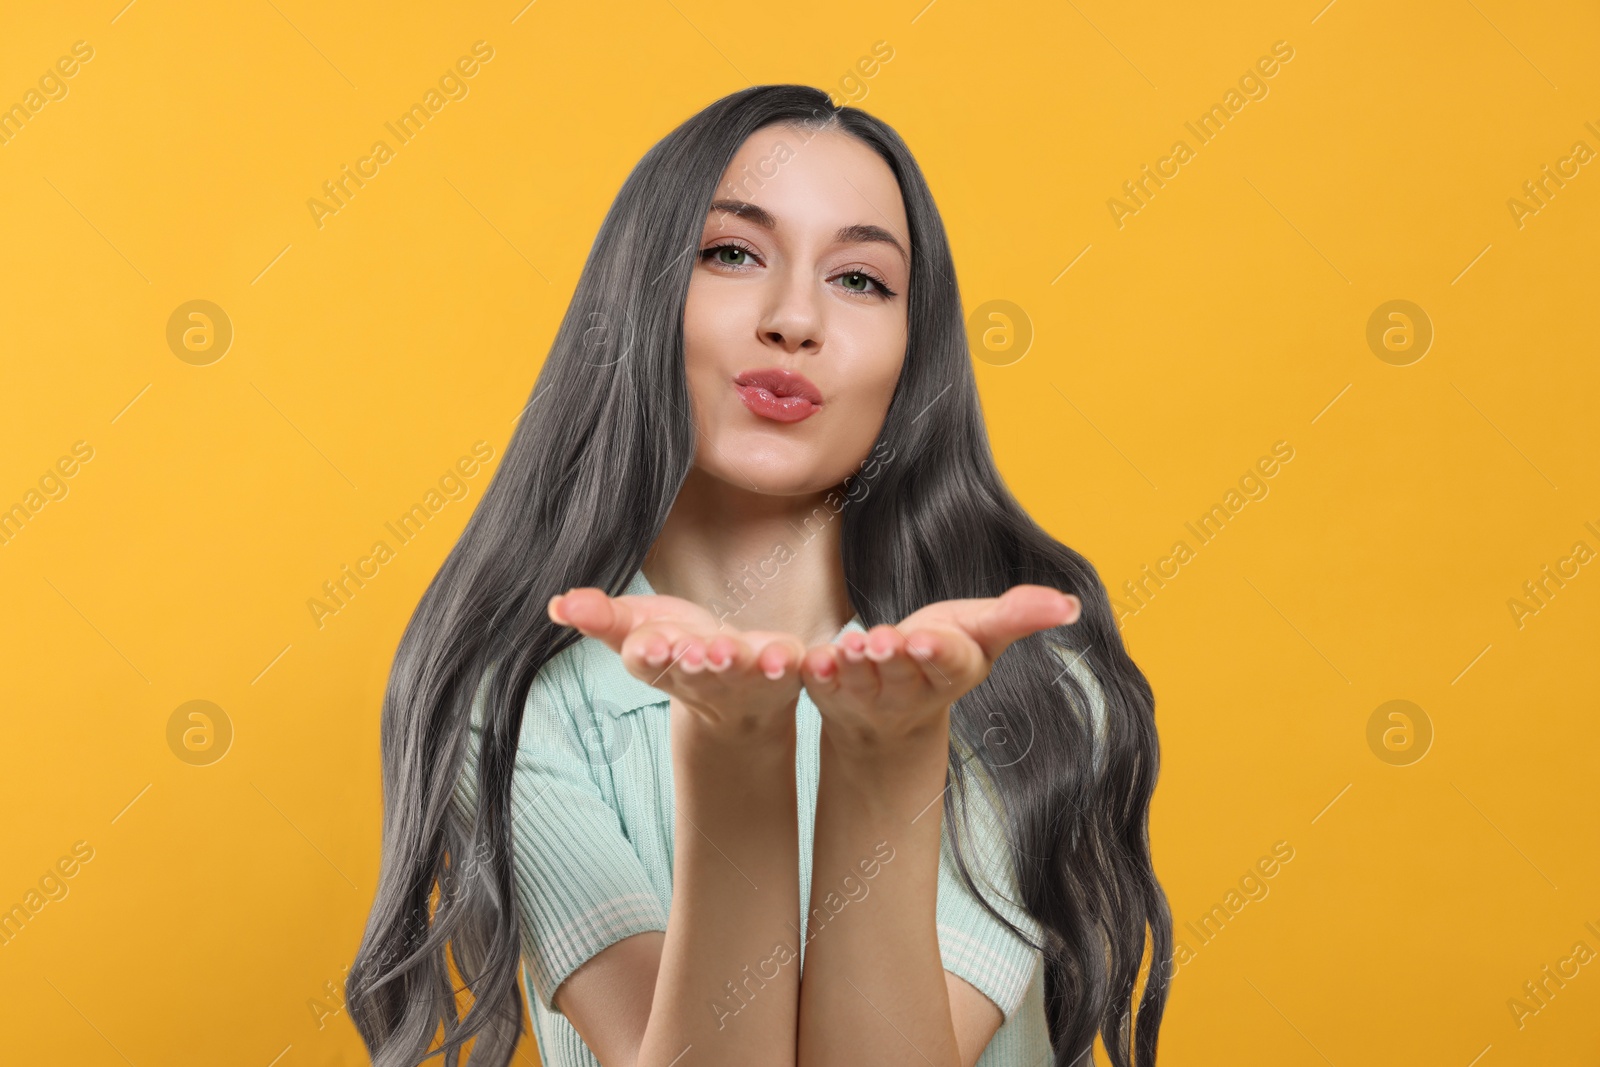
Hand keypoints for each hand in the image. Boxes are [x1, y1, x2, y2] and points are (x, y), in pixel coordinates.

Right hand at [547, 586, 808, 745]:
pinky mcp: (783, 669)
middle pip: (692, 667)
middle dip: (690, 660)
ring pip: (737, 668)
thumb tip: (558, 605)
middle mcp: (702, 674)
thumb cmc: (680, 649)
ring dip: (732, 661)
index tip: (646, 647)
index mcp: (662, 661)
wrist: (738, 696)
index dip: (647, 653)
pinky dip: (784, 661)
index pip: (647, 658)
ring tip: (727, 652)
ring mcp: (745, 675)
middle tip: (687, 651)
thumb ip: (603, 618)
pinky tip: (786, 656)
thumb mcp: (639, 627)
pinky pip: (786, 665)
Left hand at [797, 585, 1080, 753]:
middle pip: (903, 674)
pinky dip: (817, 673)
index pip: (949, 663)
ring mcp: (870, 698)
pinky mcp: (832, 695)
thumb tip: (1071, 604)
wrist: (893, 710)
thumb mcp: (981, 631)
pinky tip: (812, 659)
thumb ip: (1018, 615)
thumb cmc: (943, 653)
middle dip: (894, 657)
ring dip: (856, 665)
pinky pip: (821, 685)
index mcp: (953, 670)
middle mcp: (912, 691)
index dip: (939, 652)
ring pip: (863, 682)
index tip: (927, 639)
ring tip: (852, 646)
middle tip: (883, 640)